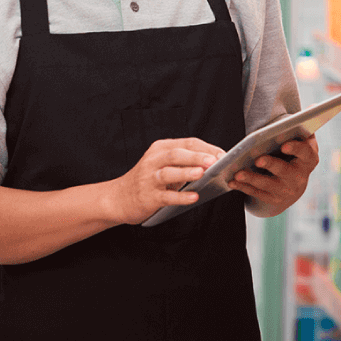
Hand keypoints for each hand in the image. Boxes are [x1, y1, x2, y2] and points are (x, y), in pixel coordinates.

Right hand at [106, 138, 224, 224]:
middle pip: (177, 154)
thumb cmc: (147, 180)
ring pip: (169, 172)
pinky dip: (180, 196)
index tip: (222, 154)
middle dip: (197, 156)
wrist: (118, 198)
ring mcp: (149, 179)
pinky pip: (166, 196)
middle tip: (214, 160)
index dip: (206, 148)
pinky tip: (193, 197)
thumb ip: (183, 161)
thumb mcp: (162, 164)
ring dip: (186, 172)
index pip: (187, 143)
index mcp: (160, 148)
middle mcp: (154, 161)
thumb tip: (213, 162)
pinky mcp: (148, 197)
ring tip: (202, 173)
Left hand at [228, 135, 318, 215]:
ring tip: (238, 173)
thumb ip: (300, 127)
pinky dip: (243, 187)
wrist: (294, 182)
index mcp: (308, 159)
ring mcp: (287, 190)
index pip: (305, 153)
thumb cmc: (293, 153)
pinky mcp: (273, 198)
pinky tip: (232, 181)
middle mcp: (300, 177)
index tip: (284, 145)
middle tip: (258, 159)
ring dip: (252, 179)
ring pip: (268, 184)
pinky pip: (257, 193)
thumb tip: (308, 109)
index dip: (296, 149)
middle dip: (271, 164)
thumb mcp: (299, 141)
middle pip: (285, 171)